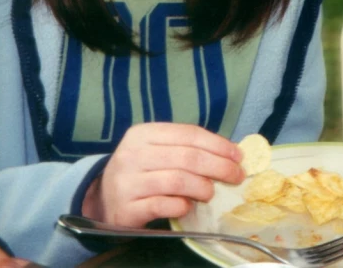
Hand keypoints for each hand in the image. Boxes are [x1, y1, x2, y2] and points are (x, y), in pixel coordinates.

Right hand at [82, 122, 243, 226]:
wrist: (104, 199)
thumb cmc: (141, 171)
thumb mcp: (157, 151)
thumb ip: (185, 149)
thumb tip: (229, 153)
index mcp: (143, 133)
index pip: (188, 134)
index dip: (217, 144)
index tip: (238, 156)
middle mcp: (133, 154)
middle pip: (186, 157)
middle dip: (218, 166)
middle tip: (236, 176)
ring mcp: (127, 182)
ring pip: (176, 180)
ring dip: (202, 187)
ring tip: (212, 192)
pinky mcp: (126, 209)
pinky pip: (162, 205)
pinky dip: (182, 205)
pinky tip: (188, 206)